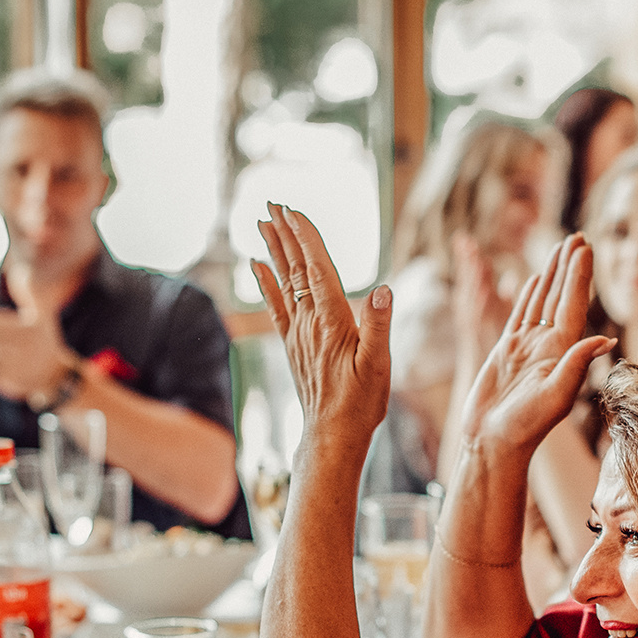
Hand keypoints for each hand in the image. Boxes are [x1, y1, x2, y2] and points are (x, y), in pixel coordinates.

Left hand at [252, 203, 389, 453]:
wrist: (333, 435)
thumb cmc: (361, 403)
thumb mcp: (379, 366)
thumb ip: (378, 327)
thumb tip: (381, 291)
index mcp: (332, 322)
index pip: (317, 270)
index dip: (306, 238)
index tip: (294, 211)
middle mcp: (310, 322)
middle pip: (295, 268)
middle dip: (284, 234)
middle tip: (273, 202)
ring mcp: (299, 333)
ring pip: (284, 281)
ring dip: (275, 249)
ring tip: (263, 222)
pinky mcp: (294, 345)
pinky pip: (277, 306)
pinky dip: (266, 282)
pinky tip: (257, 265)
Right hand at [458, 235, 613, 454]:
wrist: (493, 443)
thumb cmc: (524, 427)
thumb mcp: (555, 397)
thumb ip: (576, 366)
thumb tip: (604, 339)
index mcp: (562, 352)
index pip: (573, 305)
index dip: (580, 275)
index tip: (586, 247)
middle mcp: (549, 346)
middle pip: (561, 296)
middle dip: (569, 266)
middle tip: (578, 235)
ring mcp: (528, 347)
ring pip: (541, 300)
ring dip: (551, 274)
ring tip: (559, 247)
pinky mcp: (507, 351)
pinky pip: (520, 315)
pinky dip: (527, 294)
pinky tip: (534, 279)